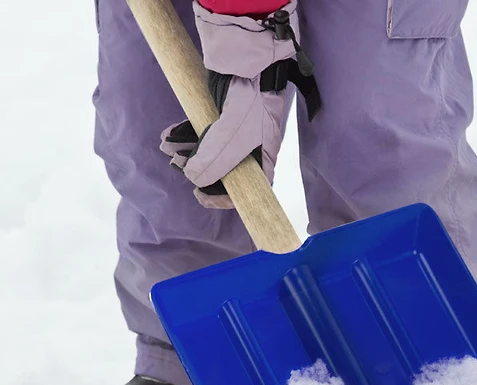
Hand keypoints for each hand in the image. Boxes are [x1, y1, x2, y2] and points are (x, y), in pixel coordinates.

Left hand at [160, 0, 319, 209]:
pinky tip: (168, 136)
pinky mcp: (218, 110)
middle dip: (198, 172)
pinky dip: (182, 135)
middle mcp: (249, 144)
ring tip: (167, 150)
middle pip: (223, 169)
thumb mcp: (234, 131)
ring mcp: (233, 127)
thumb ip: (215, 158)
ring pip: (207, 150)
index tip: (201, 196)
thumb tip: (194, 177)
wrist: (246, 49)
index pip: (248, 187)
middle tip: (178, 168)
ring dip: (185, 153)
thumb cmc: (251, 94)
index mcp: (261, 154)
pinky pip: (198, 130)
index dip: (225, 197)